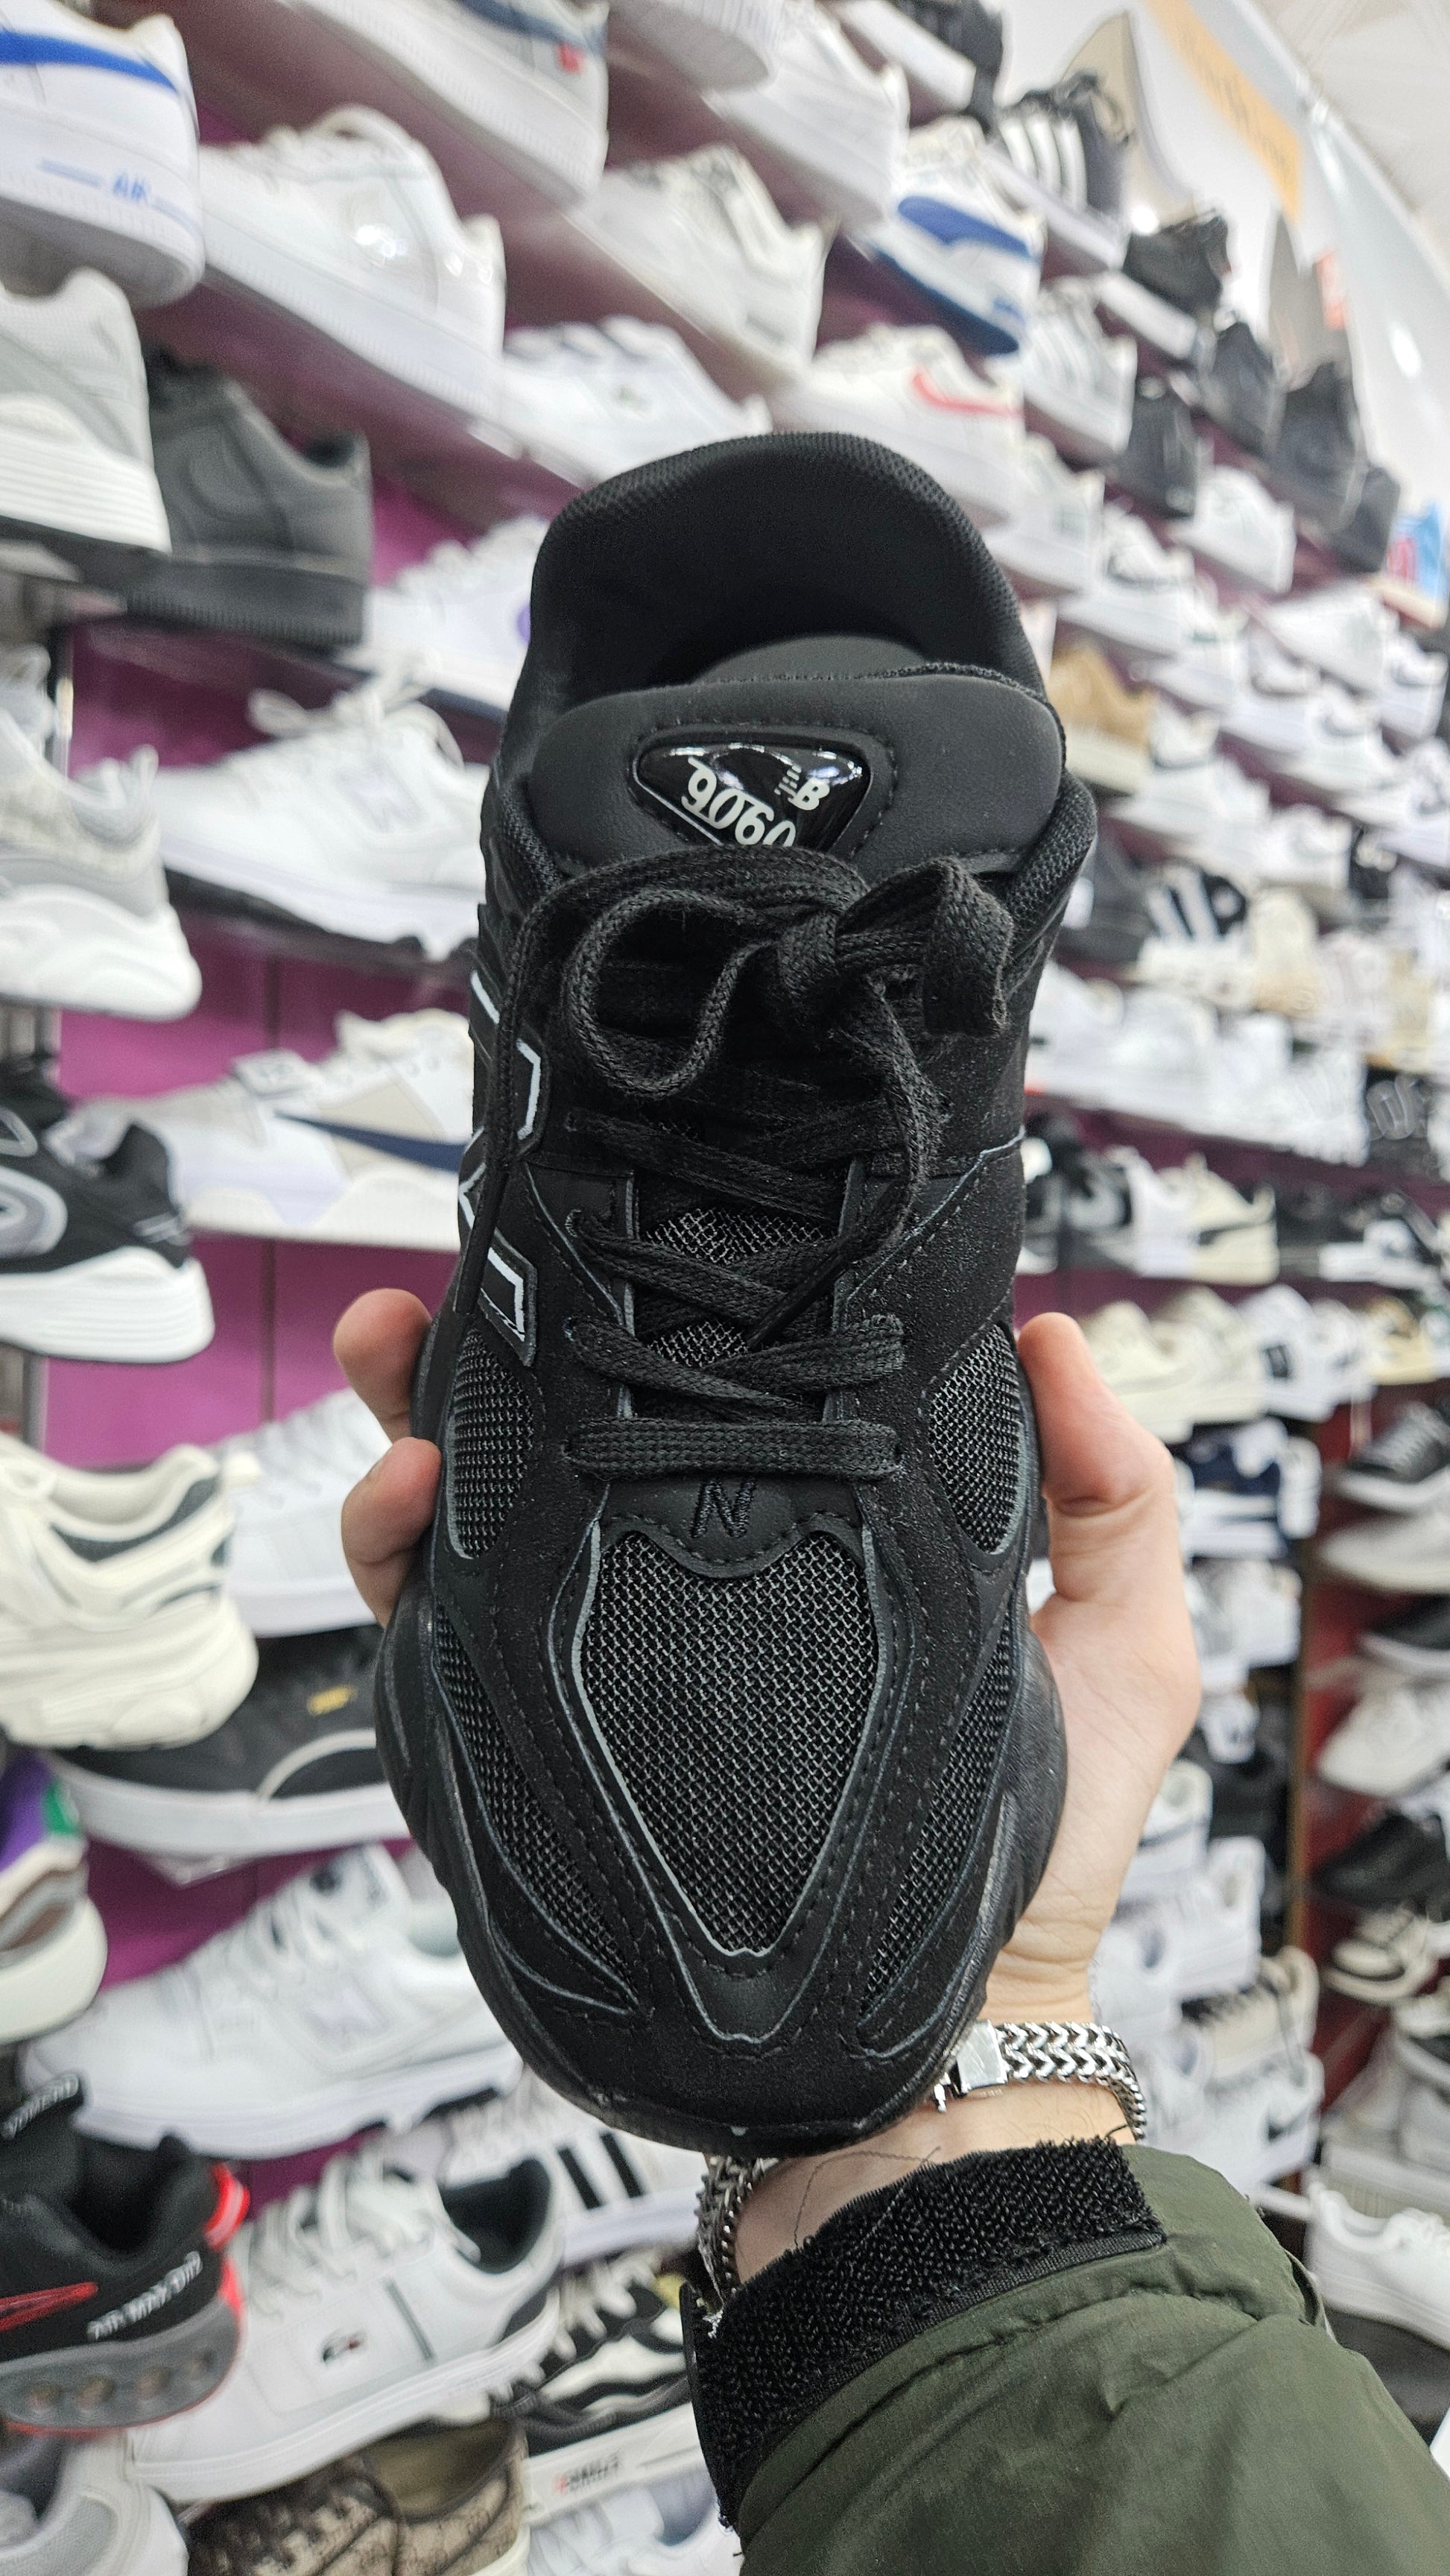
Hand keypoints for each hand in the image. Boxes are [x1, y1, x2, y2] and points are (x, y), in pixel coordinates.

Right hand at [334, 1296, 1199, 2273]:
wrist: (944, 2045)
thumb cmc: (1040, 1857)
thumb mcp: (1118, 1659)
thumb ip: (1112, 1498)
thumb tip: (1054, 1333)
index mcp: (795, 1546)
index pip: (696, 1409)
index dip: (645, 1322)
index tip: (619, 1243)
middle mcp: (681, 1598)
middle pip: (558, 1446)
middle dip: (479, 1353)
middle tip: (441, 1294)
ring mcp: (605, 1677)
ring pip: (473, 1526)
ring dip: (412, 1429)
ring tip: (401, 1363)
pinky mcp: (548, 1762)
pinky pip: (439, 1651)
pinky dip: (399, 1567)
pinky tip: (410, 1506)